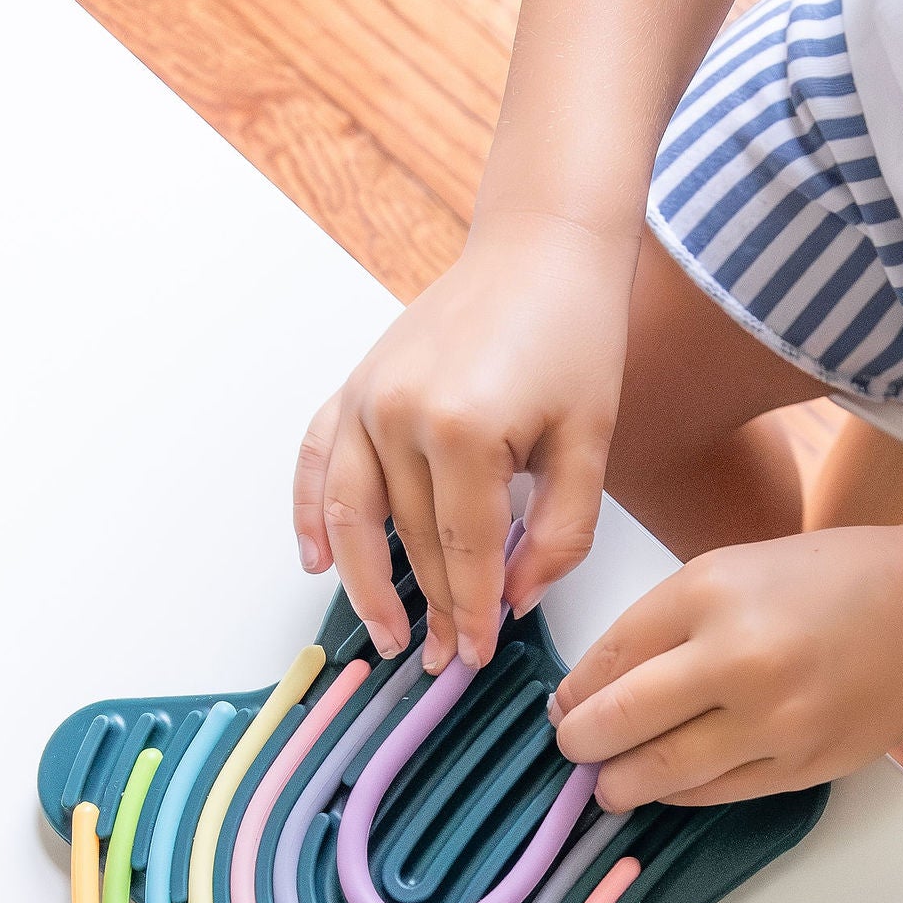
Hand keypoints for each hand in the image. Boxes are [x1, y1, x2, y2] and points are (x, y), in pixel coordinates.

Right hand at [294, 212, 636, 673]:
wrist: (542, 246)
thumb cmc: (574, 332)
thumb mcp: (591, 441)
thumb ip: (560, 531)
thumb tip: (516, 596)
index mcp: (463, 428)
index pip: (464, 550)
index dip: (472, 610)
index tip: (479, 654)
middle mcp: (398, 412)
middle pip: (411, 539)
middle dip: (432, 606)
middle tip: (448, 657)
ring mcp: (367, 396)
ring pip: (353, 514)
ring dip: (363, 581)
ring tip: (385, 633)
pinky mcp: (356, 383)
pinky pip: (317, 459)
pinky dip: (310, 512)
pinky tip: (316, 561)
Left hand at [550, 526, 902, 808]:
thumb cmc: (832, 580)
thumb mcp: (734, 569)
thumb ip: (664, 623)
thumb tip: (593, 687)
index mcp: (709, 592)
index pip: (606, 658)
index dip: (571, 693)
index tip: (561, 706)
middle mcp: (737, 658)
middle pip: (620, 722)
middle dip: (579, 744)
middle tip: (572, 748)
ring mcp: (774, 720)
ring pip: (662, 773)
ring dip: (620, 784)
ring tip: (608, 783)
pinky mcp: (802, 766)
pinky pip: (715, 793)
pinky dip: (679, 793)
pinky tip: (667, 784)